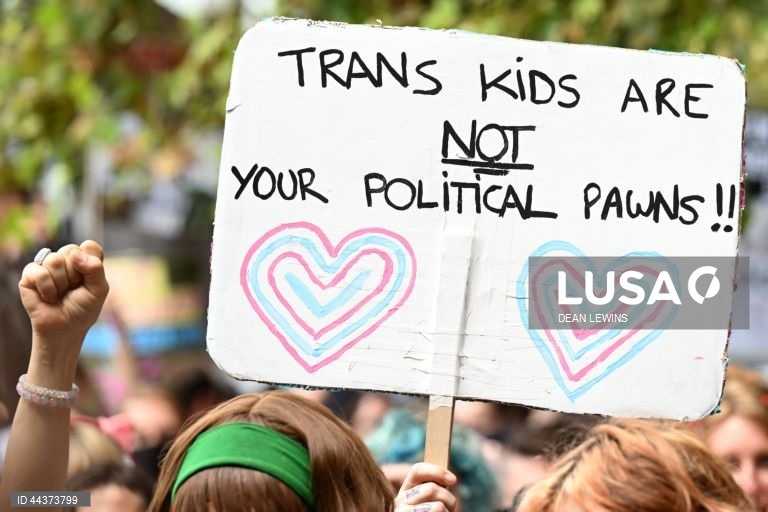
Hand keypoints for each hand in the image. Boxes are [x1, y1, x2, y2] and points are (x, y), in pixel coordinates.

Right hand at [19, 241, 108, 371]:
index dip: (90, 263)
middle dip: (75, 275)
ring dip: (61, 283)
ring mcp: (47, 266)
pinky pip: (38, 271)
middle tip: (73, 289)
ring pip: (54, 259)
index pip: (89, 246)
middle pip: (71, 250)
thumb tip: (75, 253)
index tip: (88, 279)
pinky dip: (47, 288)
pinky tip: (48, 297)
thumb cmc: (83, 310)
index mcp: (84, 260)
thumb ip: (95, 268)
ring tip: (60, 294)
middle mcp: (66, 260)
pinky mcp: (29, 275)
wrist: (64, 329)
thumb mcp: (99, 289)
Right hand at [395, 463, 457, 511]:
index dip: (437, 471)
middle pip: (432, 489)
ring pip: (438, 506)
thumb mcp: (430, 499)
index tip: (453, 480)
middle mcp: (400, 500)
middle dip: (448, 498)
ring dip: (448, 510)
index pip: (417, 470)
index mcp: (406, 489)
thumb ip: (434, 487)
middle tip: (450, 506)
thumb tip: (450, 478)